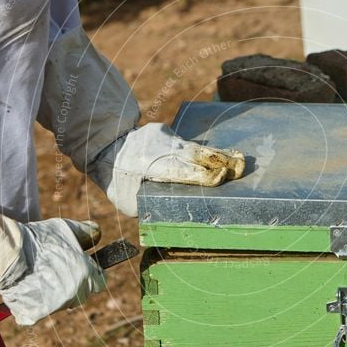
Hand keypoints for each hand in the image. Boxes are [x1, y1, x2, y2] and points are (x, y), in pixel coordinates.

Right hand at [0, 219, 106, 325]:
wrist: (8, 253)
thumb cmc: (39, 239)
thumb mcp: (66, 228)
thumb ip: (86, 232)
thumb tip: (98, 233)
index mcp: (87, 275)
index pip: (99, 281)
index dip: (91, 273)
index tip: (80, 268)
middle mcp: (75, 294)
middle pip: (81, 294)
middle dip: (74, 284)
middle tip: (56, 270)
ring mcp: (56, 306)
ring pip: (61, 303)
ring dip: (55, 294)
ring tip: (39, 276)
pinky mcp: (36, 314)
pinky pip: (38, 311)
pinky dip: (34, 303)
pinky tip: (27, 288)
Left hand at [92, 123, 244, 216]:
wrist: (105, 146)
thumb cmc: (118, 181)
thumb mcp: (127, 202)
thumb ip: (148, 207)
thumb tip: (170, 213)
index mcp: (154, 168)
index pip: (185, 171)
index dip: (204, 175)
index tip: (222, 176)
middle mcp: (163, 150)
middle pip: (197, 156)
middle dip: (222, 162)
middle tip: (242, 167)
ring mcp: (166, 138)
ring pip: (196, 148)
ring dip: (219, 155)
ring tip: (239, 160)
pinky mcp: (167, 133)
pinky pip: (190, 144)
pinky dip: (206, 151)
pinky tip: (222, 156)